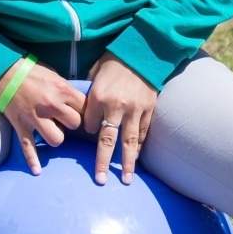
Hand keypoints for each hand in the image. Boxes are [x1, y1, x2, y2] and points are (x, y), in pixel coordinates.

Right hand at [0, 60, 84, 173]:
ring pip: (56, 139)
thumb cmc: (31, 71)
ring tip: (53, 130)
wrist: (3, 71)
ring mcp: (35, 118)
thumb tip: (79, 102)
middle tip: (66, 120)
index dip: (85, 110)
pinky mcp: (21, 125)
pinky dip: (32, 160)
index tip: (81, 112)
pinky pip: (28, 147)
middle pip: (74, 124)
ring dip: (57, 137)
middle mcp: (51, 105)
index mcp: (62, 90)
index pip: (85, 108)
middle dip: (72, 123)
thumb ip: (66, 90)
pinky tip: (37, 171)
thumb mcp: (54, 75)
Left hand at [83, 54, 156, 184]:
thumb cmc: (113, 62)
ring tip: (127, 180)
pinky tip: (138, 158)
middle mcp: (115, 107)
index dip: (89, 131)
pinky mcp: (148, 109)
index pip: (90, 125)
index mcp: (98, 98)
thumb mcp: (95, 75)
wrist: (141, 52)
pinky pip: (143, 132)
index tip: (90, 131)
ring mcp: (133, 110)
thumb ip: (90, 96)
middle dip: (103, 162)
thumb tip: (84, 113)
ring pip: (129, 142)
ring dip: (128, 163)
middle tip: (101, 180)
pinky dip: (140, 146)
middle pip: (107, 141)